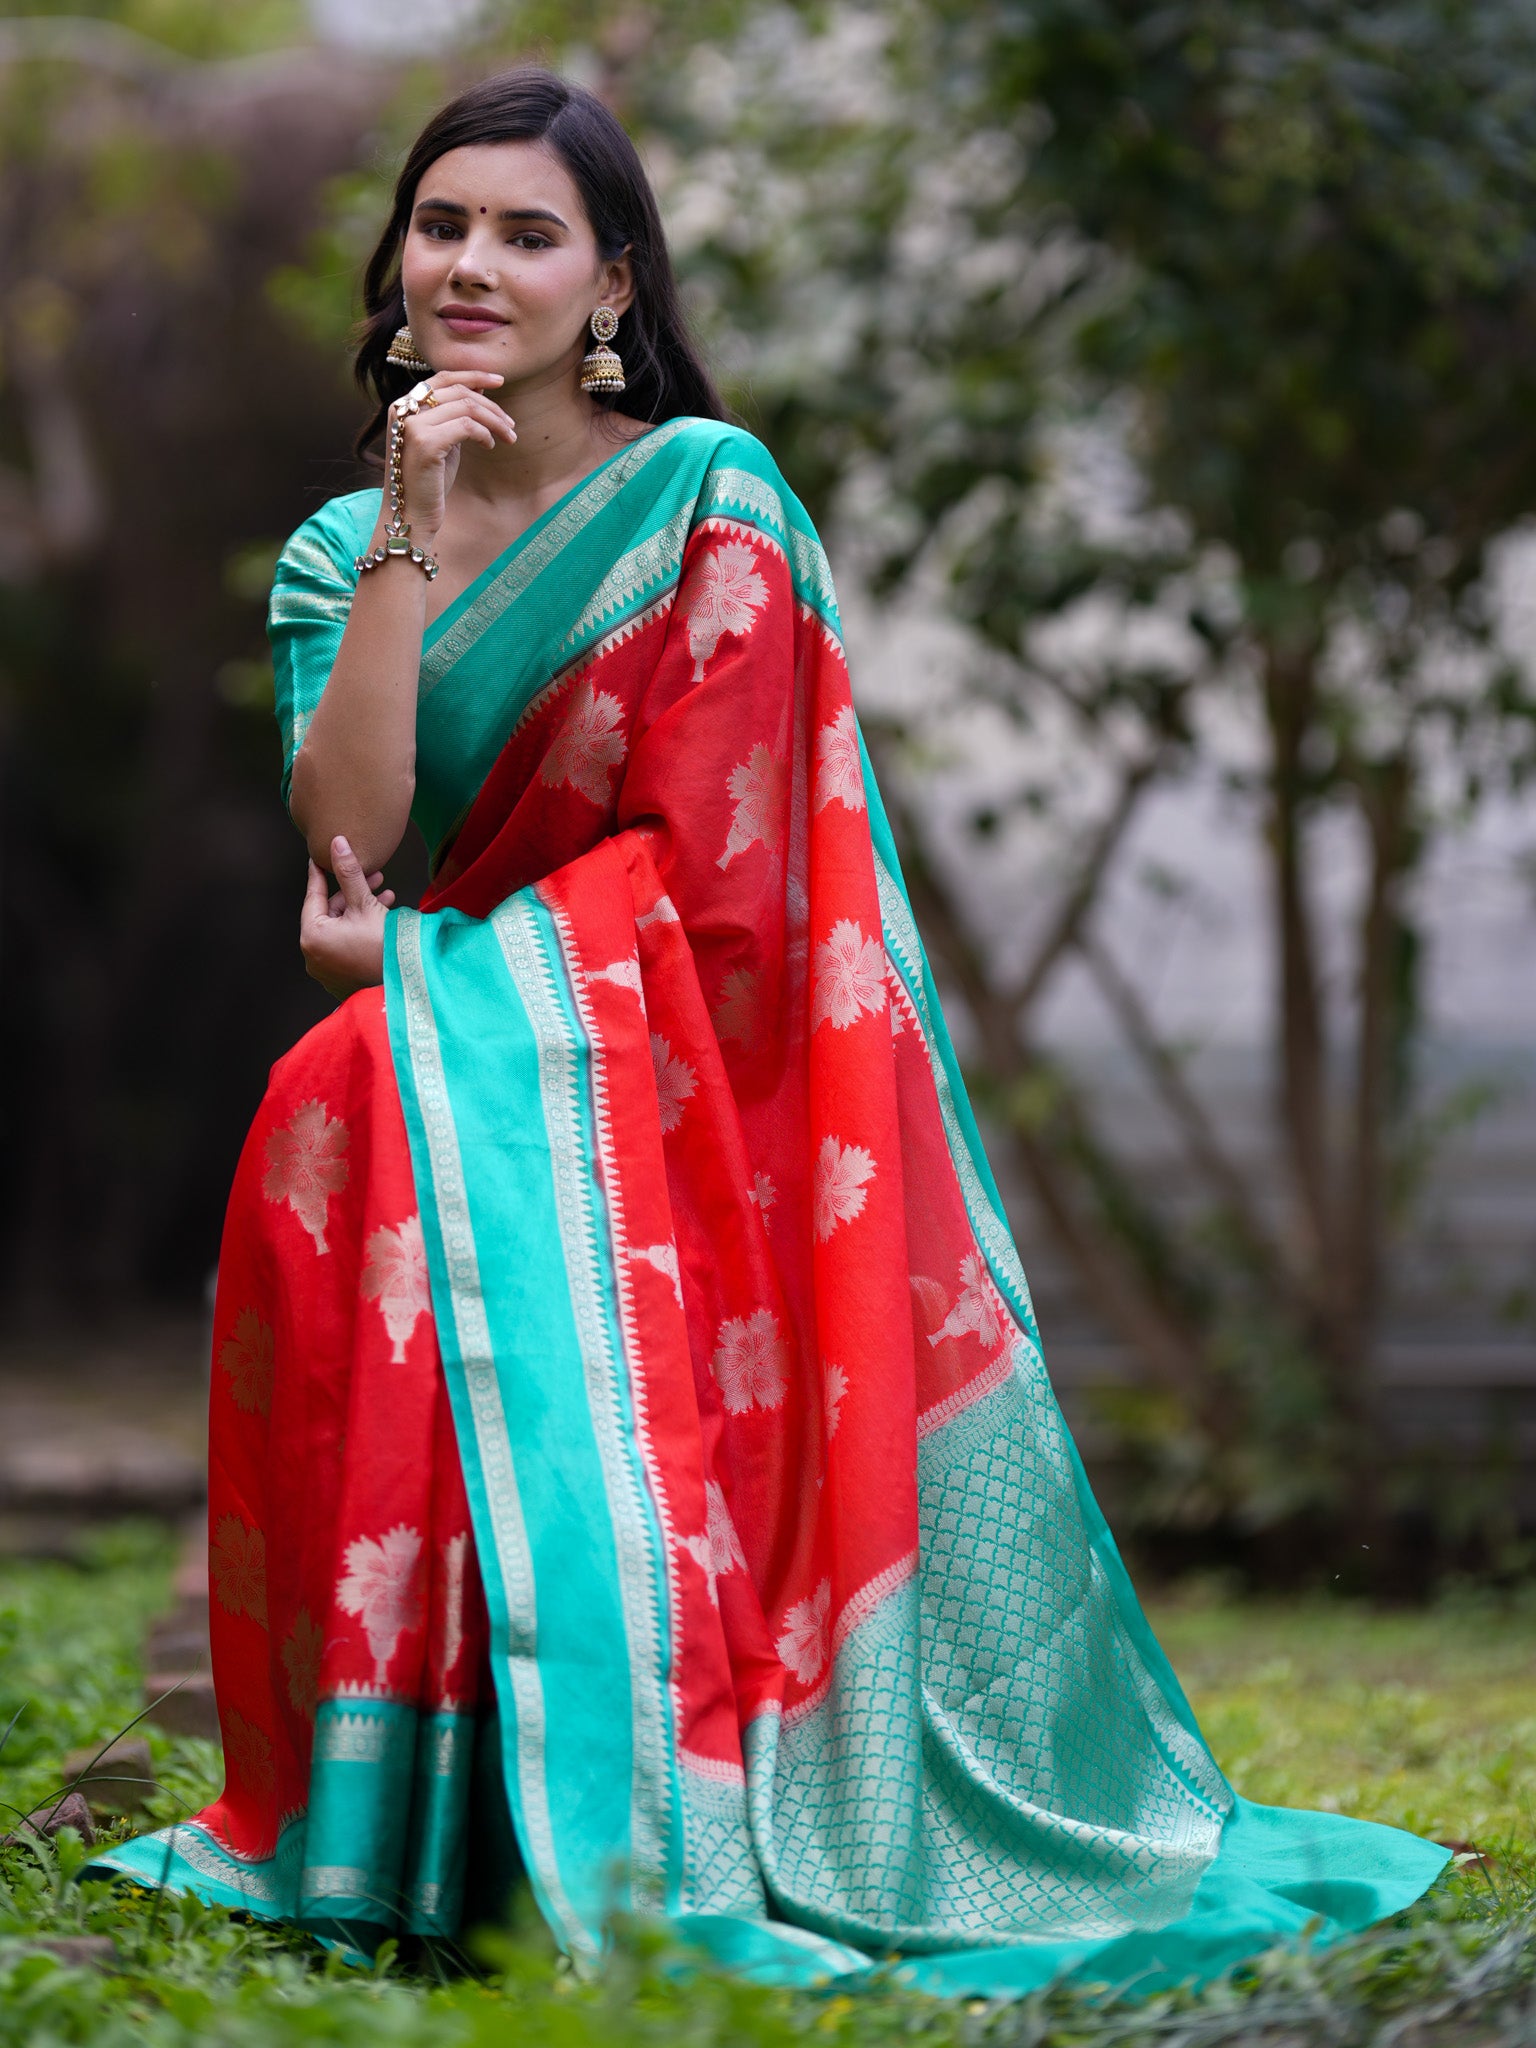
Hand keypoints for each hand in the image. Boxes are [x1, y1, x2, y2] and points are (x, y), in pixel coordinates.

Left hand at [299, 836, 396, 999]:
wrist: (405, 985)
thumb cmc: (383, 947)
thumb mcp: (365, 904)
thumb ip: (349, 872)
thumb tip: (338, 843)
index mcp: (312, 936)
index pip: (313, 896)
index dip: (321, 873)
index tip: (321, 858)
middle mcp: (312, 956)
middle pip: (329, 914)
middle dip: (352, 894)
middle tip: (372, 877)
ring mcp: (325, 970)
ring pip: (339, 930)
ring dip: (360, 911)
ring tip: (385, 897)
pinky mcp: (339, 979)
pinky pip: (344, 946)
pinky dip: (358, 931)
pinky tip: (381, 918)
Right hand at [394, 371, 516, 538]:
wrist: (410, 515)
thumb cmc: (429, 482)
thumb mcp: (444, 441)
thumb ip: (454, 416)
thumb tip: (479, 390)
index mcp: (403, 406)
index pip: (442, 377)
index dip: (473, 375)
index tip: (499, 380)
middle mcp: (403, 410)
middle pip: (458, 391)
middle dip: (491, 405)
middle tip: (510, 423)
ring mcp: (412, 425)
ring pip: (466, 406)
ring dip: (494, 420)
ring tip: (508, 436)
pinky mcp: (425, 443)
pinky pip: (466, 426)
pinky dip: (484, 434)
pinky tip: (489, 446)